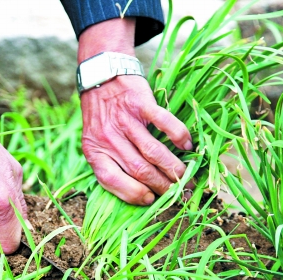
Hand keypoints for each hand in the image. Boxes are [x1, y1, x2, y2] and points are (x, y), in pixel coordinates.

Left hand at [78, 18, 192, 204]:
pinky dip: (178, 135)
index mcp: (94, 151)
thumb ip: (109, 163)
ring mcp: (125, 120)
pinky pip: (163, 122)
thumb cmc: (101, 117)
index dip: (133, 194)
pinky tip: (187, 146)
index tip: (150, 200)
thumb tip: (138, 192)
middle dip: (162, 186)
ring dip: (173, 167)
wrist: (101, 77)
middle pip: (139, 170)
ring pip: (153, 152)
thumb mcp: (94, 142)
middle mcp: (108, 137)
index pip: (111, 180)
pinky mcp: (140, 103)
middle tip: (177, 192)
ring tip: (185, 176)